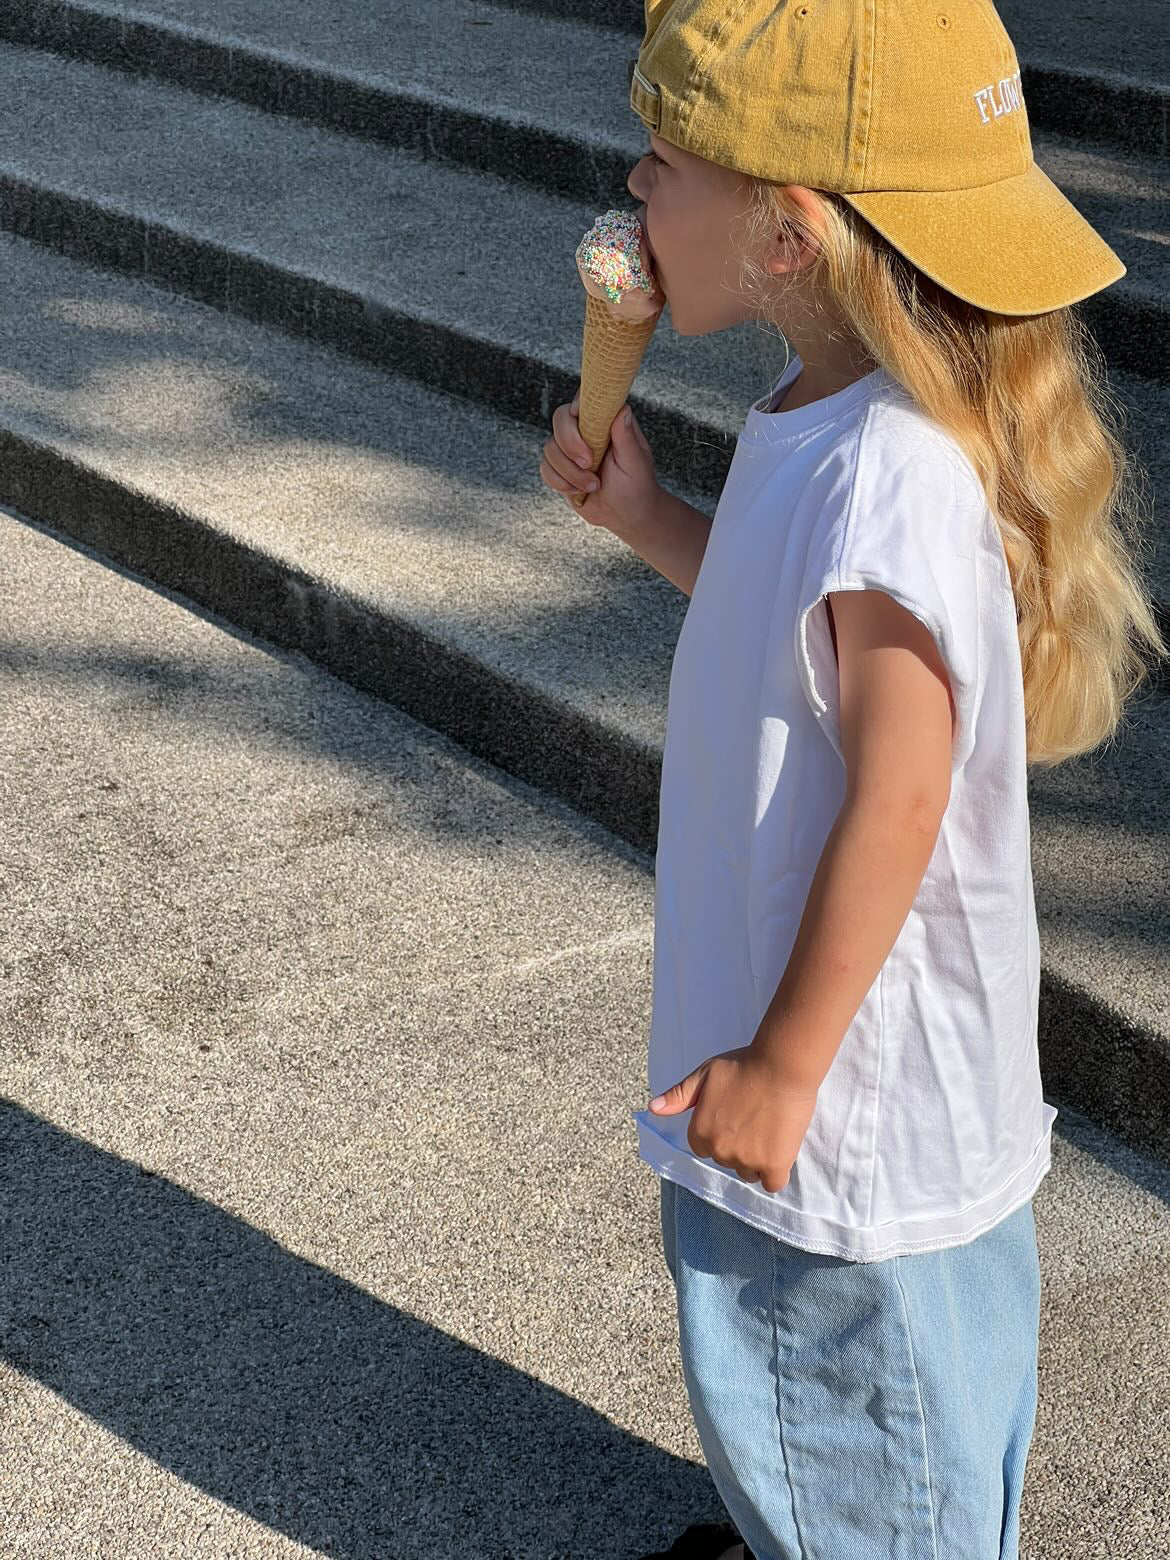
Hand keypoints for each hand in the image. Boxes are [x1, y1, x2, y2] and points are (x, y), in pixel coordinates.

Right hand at [540, 394, 660, 535]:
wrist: (625, 515)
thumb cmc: (636, 485)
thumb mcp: (635, 461)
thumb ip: (626, 436)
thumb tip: (623, 409)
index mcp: (605, 422)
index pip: (584, 400)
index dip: (576, 406)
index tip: (578, 417)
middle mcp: (585, 431)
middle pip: (560, 420)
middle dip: (570, 444)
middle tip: (589, 463)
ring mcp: (569, 449)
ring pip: (550, 448)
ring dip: (570, 472)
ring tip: (593, 485)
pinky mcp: (559, 469)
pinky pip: (546, 469)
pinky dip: (560, 483)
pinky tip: (578, 491)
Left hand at [648, 1045, 818, 1194]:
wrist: (780, 1066)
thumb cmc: (742, 1066)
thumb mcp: (704, 1074)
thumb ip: (679, 1095)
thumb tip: (653, 1109)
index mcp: (700, 1132)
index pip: (703, 1148)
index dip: (719, 1134)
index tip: (733, 1119)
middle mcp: (720, 1150)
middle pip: (726, 1160)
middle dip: (736, 1146)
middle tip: (753, 1121)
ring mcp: (747, 1160)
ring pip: (748, 1172)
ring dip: (755, 1160)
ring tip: (767, 1132)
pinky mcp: (774, 1165)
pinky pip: (771, 1183)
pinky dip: (774, 1173)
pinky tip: (779, 1151)